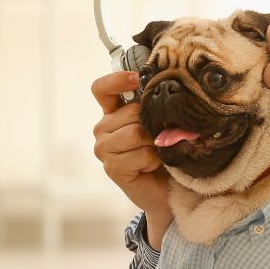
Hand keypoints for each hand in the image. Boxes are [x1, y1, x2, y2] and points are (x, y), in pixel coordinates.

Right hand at [91, 70, 170, 216]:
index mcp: (113, 112)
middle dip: (153, 124)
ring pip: (135, 133)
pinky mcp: (112, 168)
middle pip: (130, 112)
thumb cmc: (165, 152)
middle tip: (161, 138)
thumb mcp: (160, 124)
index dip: (117, 80)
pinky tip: (152, 166)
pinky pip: (140, 155)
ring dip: (155, 144)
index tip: (136, 80)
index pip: (102, 89)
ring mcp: (104, 149)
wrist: (167, 188)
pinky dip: (154, 160)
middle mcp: (103, 128)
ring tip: (157, 152)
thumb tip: (163, 98)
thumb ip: (155, 109)